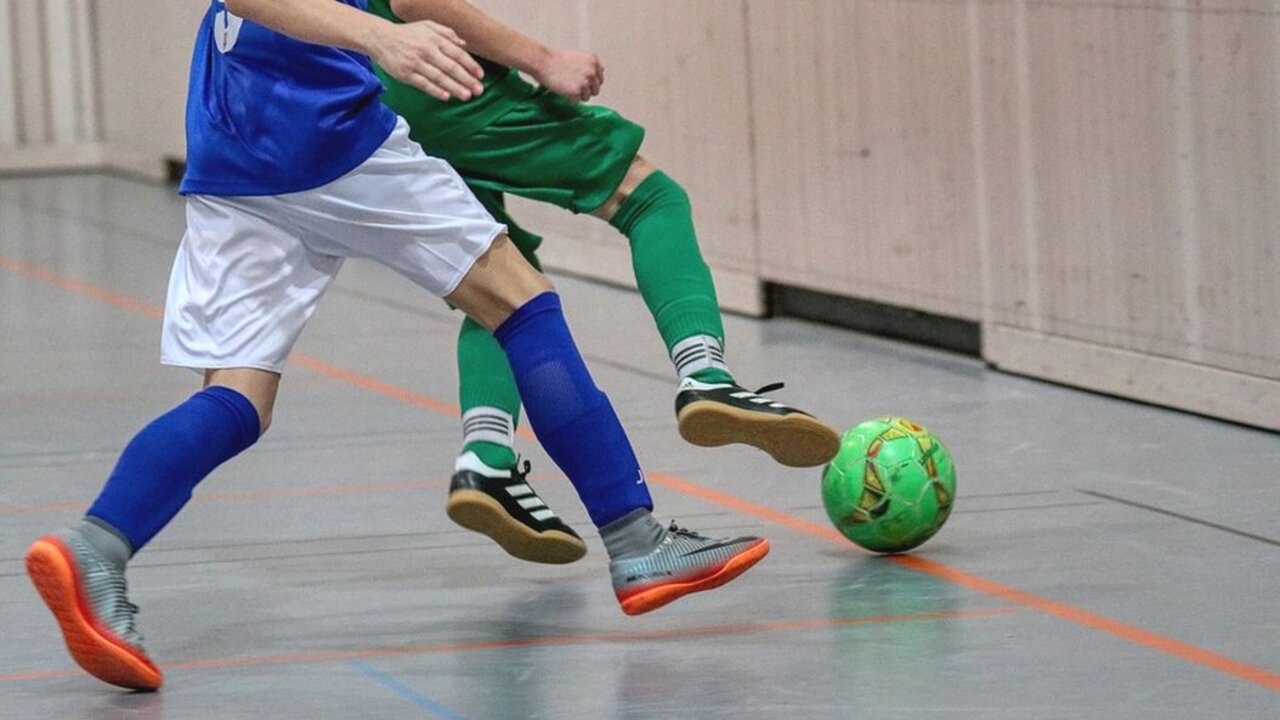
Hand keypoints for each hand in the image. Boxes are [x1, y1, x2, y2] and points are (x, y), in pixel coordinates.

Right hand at [366, 20, 483, 100]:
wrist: (380, 38)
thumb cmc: (407, 34)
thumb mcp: (427, 26)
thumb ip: (447, 33)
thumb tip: (464, 44)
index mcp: (434, 38)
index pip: (457, 53)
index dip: (470, 65)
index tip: (480, 75)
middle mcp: (426, 50)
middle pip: (450, 67)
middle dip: (467, 80)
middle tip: (479, 90)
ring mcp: (415, 63)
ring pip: (439, 77)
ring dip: (454, 88)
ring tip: (467, 96)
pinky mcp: (406, 74)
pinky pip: (424, 84)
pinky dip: (436, 90)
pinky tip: (447, 96)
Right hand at [532, 48, 603, 102]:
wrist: (542, 61)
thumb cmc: (556, 59)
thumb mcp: (579, 56)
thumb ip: (590, 65)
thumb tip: (601, 71)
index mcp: (594, 62)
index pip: (600, 79)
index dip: (589, 83)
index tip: (580, 81)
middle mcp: (592, 72)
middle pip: (595, 90)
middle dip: (585, 90)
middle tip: (572, 85)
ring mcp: (585, 83)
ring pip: (586, 97)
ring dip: (577, 95)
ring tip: (566, 86)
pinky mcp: (576, 92)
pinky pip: (576, 102)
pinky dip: (569, 99)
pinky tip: (563, 90)